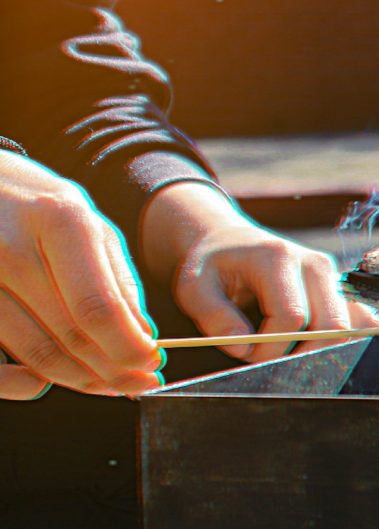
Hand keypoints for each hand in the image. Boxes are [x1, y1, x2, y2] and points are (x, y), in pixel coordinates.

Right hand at [0, 151, 161, 399]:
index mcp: (59, 221)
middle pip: (70, 337)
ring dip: (78, 380)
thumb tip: (143, 338)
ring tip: (106, 383)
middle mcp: (11, 249)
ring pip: (33, 356)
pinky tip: (46, 381)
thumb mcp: (88, 224)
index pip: (99, 308)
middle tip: (137, 384)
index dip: (129, 348)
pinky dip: (21, 383)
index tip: (153, 366)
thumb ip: (117, 279)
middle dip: (112, 371)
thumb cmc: (39, 207)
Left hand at [139, 177, 378, 363]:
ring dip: (319, 352)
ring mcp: (332, 276)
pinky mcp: (338, 289)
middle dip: (299, 355)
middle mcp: (315, 264)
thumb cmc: (212, 266)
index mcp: (279, 258)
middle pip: (331, 325)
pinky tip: (313, 349)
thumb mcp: (192, 286)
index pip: (291, 317)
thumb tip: (243, 346)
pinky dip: (339, 342)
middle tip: (267, 359)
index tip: (241, 351)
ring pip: (347, 328)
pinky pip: (357, 321)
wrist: (232, 243)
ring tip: (287, 356)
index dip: (267, 346)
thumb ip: (213, 316)